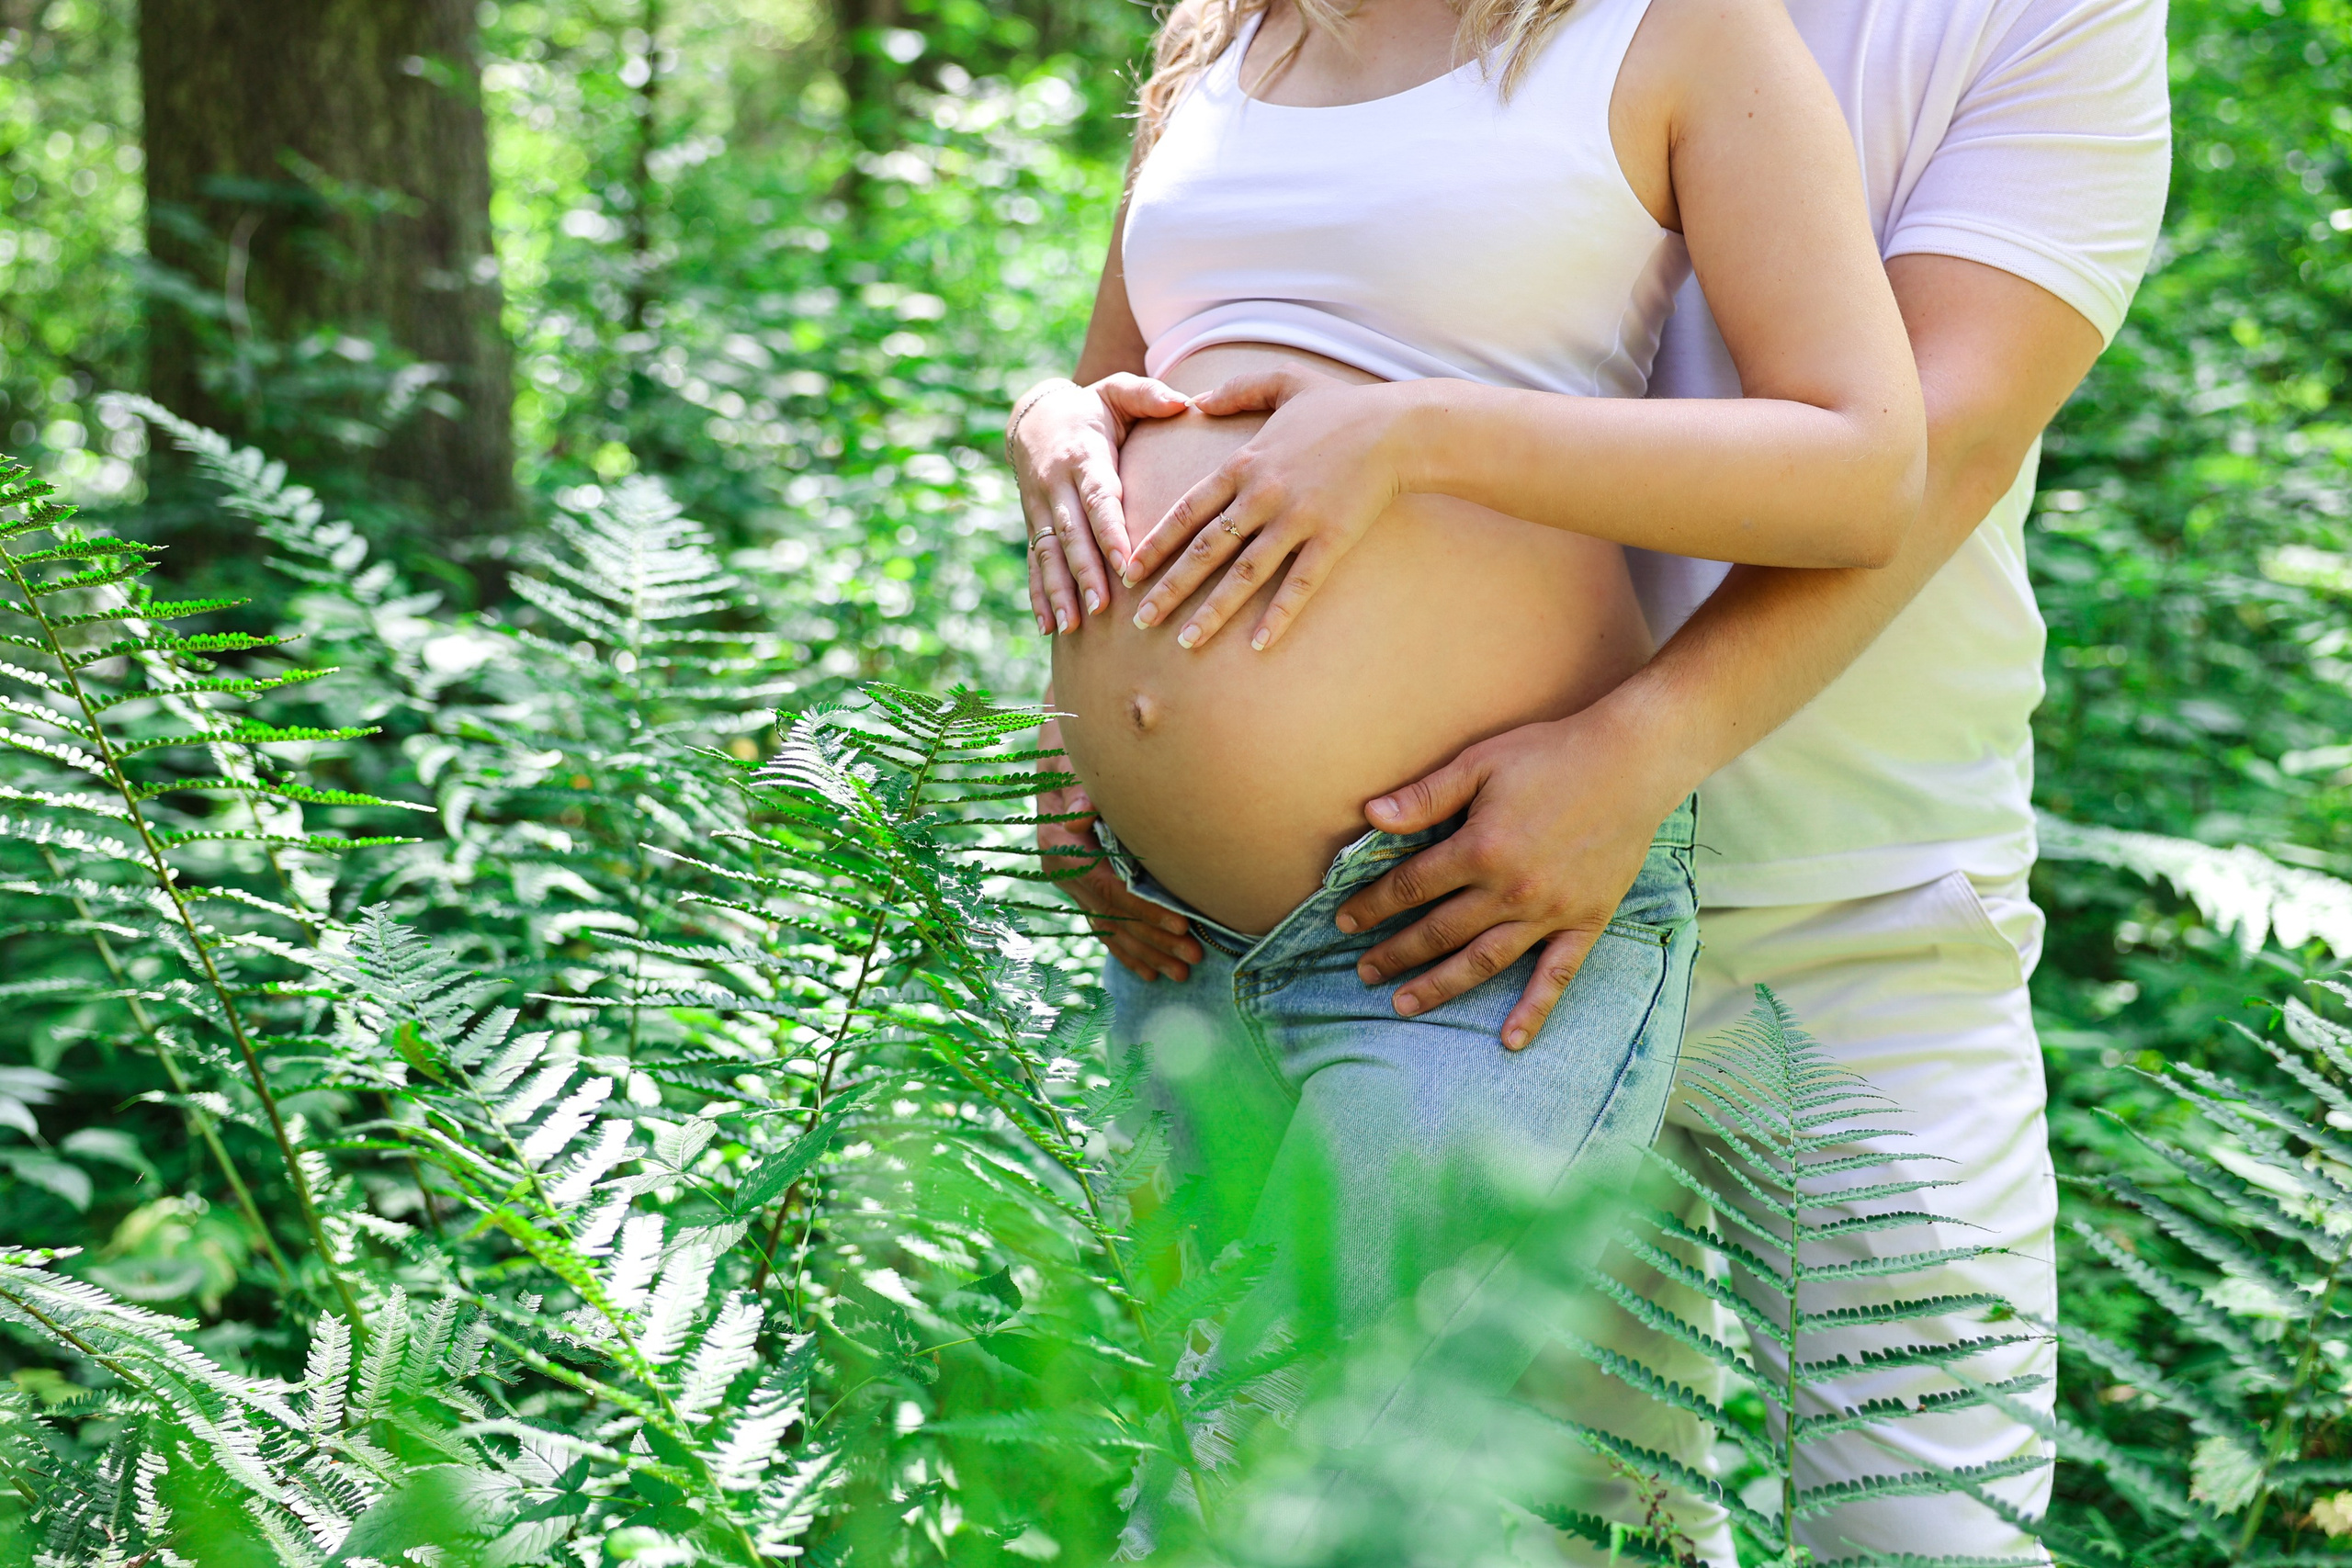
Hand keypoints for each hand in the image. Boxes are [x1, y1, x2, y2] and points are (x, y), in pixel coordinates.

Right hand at [1012, 374, 1193, 634]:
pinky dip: (1039, 596)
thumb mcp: (1116, 391)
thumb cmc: (1092, 407)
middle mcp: (1057, 486)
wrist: (1034, 417)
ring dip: (1060, 591)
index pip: (1098, 498)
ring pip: (1049, 554)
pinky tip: (1048, 628)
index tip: (1126, 563)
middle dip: (1085, 572)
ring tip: (1071, 625)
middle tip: (1101, 607)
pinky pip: (1035, 564)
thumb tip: (1183, 402)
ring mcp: (1040, 509)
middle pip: (1072, 534)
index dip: (1110, 531)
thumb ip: (1147, 395)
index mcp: (1083, 456)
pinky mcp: (1033, 526)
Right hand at [1036, 715, 1202, 982]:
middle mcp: (1060, 866)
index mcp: (1058, 843)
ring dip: (1145, 951)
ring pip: (1110, 925)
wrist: (1062, 735)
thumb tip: (1081, 811)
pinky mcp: (1083, 880)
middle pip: (1112, 915)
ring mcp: (1071, 878)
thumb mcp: (1073, 754)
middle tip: (1193, 958)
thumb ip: (1079, 784)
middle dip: (1154, 939)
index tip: (1182, 924)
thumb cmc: (1076, 741)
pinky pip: (1104, 922)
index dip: (1145, 910)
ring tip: (1181, 972)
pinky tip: (1150, 970)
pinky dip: (1127, 947)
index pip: (1108, 888)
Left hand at [1123, 368, 1413, 651]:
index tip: (1131, 571)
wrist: (1399, 429)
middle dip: (1170, 587)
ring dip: (1212, 611)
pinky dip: (1278, 615)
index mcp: (1245, 462)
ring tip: (1186, 642)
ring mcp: (1296, 519)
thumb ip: (1237, 389)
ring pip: (1244, 574)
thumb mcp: (1284, 381)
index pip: (1187, 510)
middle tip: (1141, 620)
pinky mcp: (1331, 539)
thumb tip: (1195, 400)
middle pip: (1206, 549)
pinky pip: (1299, 584)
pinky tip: (1258, 645)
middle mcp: (1262, 495)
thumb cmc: (1343, 406)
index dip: (1157, 543)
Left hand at [1332, 706, 1686, 1048]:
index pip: (1410, 887)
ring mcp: (1549, 912)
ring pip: (1483, 961)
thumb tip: (1370, 815)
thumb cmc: (1551, 755)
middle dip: (1395, 953)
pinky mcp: (1585, 922)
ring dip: (1440, 986)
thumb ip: (1425, 796)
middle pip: (1438, 932)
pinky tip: (1509, 1041)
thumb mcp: (1479, 762)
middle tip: (1364, 971)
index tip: (1344, 921)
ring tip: (1404, 1003)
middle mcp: (1510, 890)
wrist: (1631, 763)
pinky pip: (1556, 976)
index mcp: (1479, 849)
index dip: (1372, 905)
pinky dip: (1533, 1011)